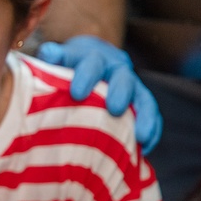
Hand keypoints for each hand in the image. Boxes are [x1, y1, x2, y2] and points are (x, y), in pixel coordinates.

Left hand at [37, 35, 162, 153]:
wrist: (89, 57)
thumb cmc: (67, 64)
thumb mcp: (58, 57)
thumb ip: (52, 56)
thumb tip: (49, 53)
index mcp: (93, 58)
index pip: (92, 63)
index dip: (86, 76)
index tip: (77, 93)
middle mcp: (115, 69)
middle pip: (123, 78)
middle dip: (120, 92)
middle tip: (114, 109)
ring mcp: (130, 85)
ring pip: (143, 97)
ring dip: (144, 116)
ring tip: (140, 136)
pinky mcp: (140, 101)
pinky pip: (151, 113)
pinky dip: (152, 129)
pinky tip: (145, 147)